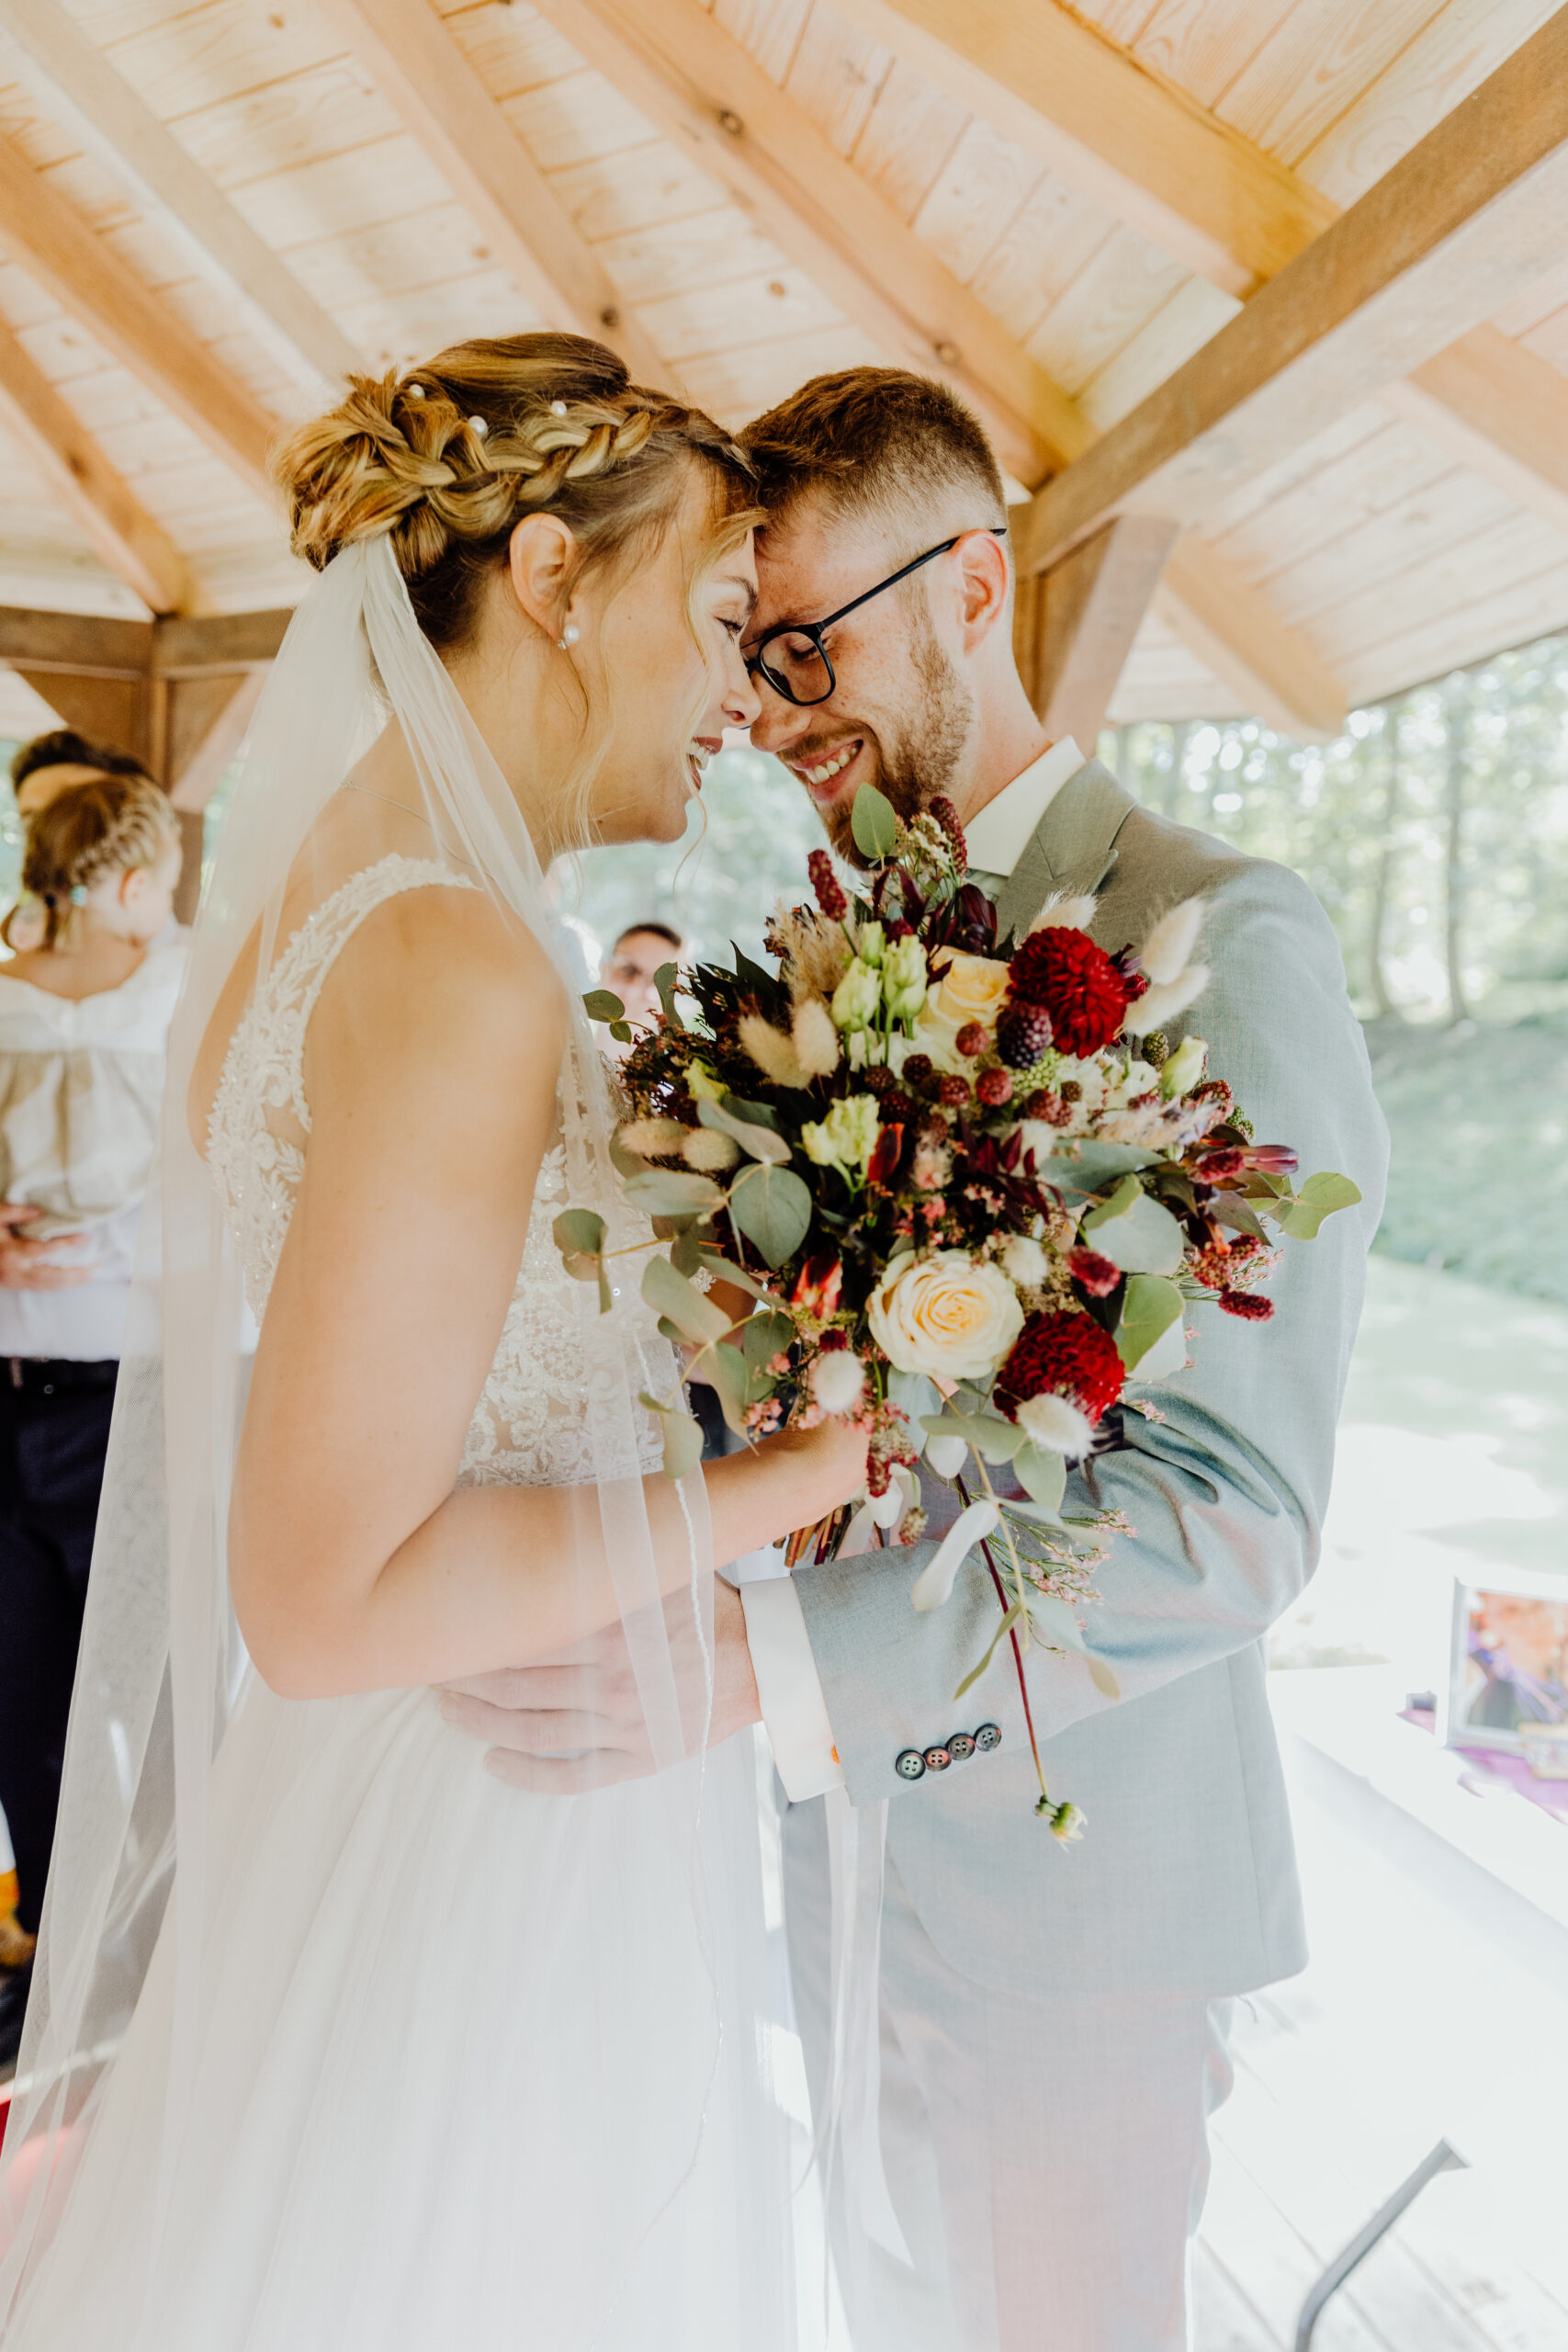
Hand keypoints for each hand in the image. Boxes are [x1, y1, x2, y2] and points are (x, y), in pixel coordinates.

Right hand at [0, 1203, 93, 1289]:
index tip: (85, 1238)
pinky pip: (42, 1288)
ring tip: (91, 1275)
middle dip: (76, 1273)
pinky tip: (73, 1280)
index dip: (66, 1244)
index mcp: (11, 1252)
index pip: (43, 1249)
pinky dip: (59, 1285)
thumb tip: (40, 1212)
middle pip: (51, 1275)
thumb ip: (16, 1212)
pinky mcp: (15, 1285)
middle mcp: (15, 1271)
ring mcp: (15, 1281)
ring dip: (71, 1282)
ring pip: (48, 1285)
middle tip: (97, 1266)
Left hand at [440, 1577, 761, 1791]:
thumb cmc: (710, 1604)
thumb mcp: (664, 1566)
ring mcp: (623, 1727)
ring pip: (533, 1732)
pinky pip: (572, 1776)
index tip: (441, 1632)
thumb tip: (561, 1517)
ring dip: (481, 1725)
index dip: (474, 1640)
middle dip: (465, 1682)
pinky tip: (494, 1765)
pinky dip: (527, 1775)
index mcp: (610, 1630)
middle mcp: (610, 1682)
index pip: (521, 1639)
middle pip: (515, 1687)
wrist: (768, 1660)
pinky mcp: (640, 1759)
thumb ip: (615, 1552)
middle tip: (429, 1674)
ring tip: (447, 1712)